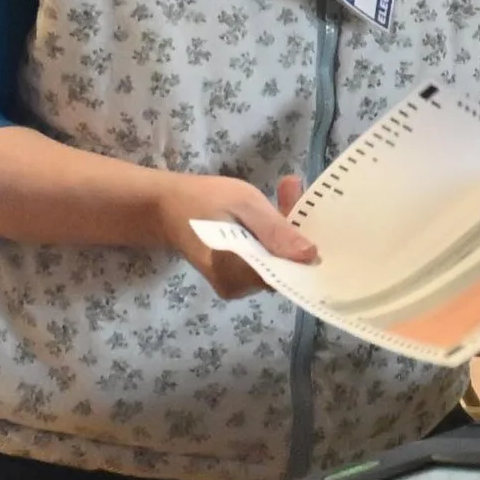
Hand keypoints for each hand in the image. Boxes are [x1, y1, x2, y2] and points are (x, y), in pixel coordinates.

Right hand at [151, 171, 317, 299]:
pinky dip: (272, 237)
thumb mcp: (243, 203)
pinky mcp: (235, 277)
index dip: (305, 249)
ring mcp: (235, 285)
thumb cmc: (201, 200)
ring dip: (284, 231)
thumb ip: (275, 230)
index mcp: (236, 273)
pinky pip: (265, 260)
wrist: (164, 206)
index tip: (316, 220)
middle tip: (293, 192)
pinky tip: (272, 210)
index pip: (288, 274)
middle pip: (283, 267)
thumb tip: (310, 255)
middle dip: (294, 232)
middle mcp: (237, 287)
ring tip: (286, 191)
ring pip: (276, 262)